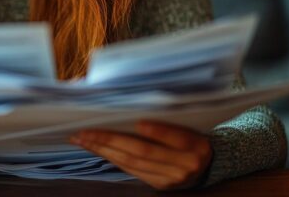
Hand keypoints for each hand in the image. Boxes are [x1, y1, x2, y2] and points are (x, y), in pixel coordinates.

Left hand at [70, 120, 211, 189]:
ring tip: (82, 139)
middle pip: (145, 152)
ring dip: (103, 150)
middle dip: (111, 140)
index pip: (177, 137)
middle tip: (85, 130)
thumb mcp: (190, 123)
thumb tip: (133, 102)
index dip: (158, 131)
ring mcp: (171, 179)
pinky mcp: (159, 185)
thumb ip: (169, 115)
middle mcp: (186, 165)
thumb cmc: (193, 135)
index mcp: (197, 145)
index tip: (139, 122)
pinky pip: (131, 170)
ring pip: (132, 163)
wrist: (207, 164)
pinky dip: (112, 157)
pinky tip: (96, 148)